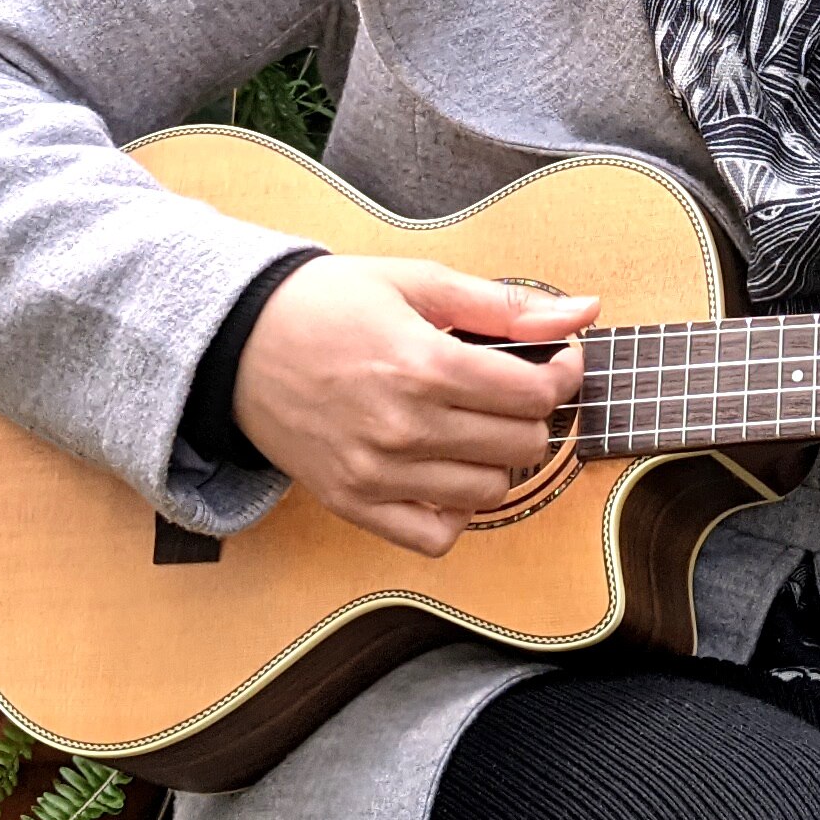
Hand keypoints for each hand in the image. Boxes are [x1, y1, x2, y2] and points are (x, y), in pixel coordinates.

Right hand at [227, 253, 595, 556]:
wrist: (237, 341)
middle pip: (521, 446)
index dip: (562, 376)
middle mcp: (404, 426)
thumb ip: (504, 304)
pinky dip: (456, 513)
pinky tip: (448, 474)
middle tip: (515, 391)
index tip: (557, 363)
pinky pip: (434, 537)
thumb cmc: (327, 303)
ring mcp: (377, 472)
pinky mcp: (353, 503)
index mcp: (424, 364)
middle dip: (534, 416)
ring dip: (499, 460)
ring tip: (478, 426)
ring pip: (487, 492)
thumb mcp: (415, 282)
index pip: (534, 396)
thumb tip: (582, 312)